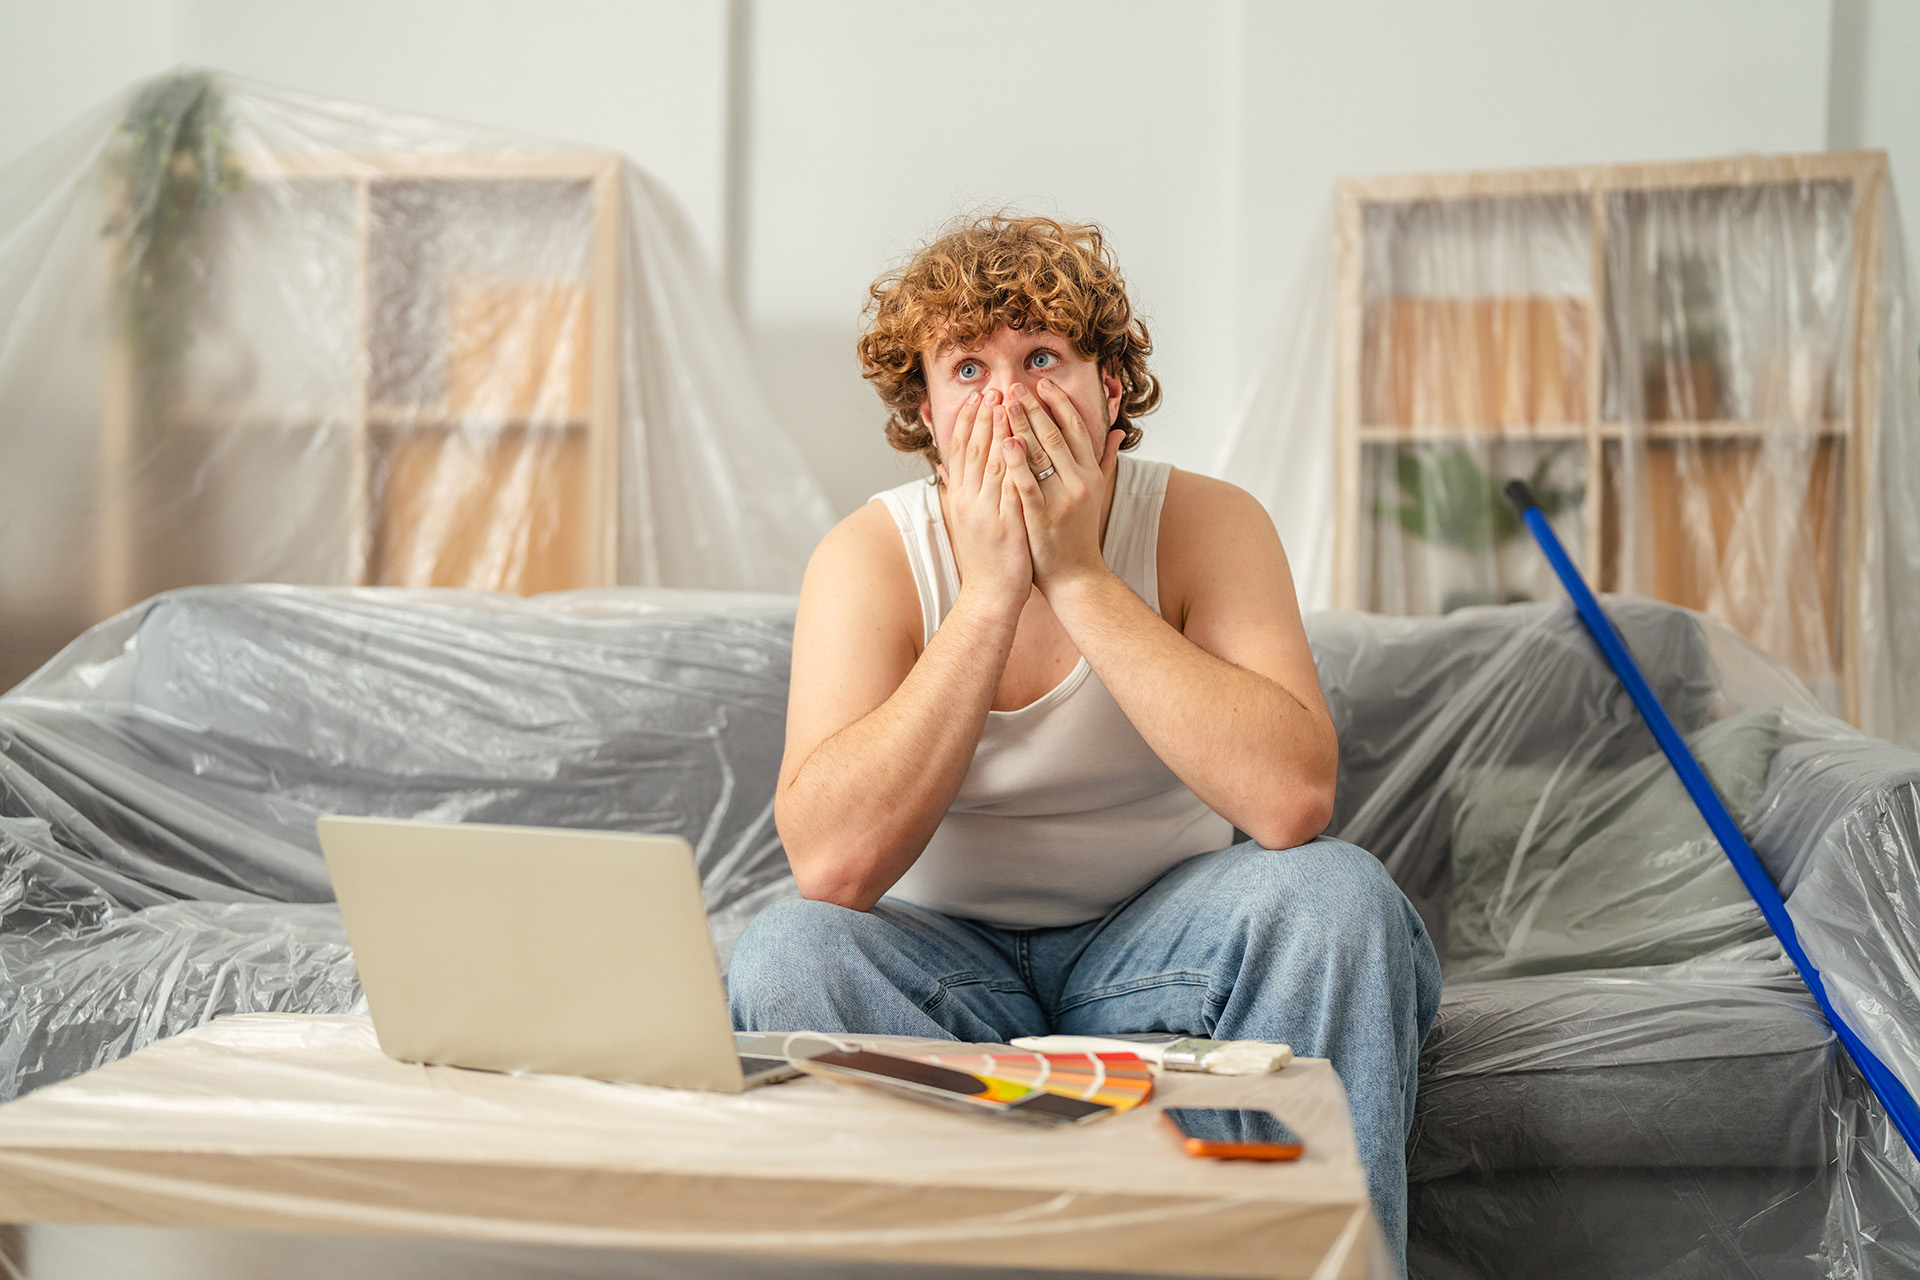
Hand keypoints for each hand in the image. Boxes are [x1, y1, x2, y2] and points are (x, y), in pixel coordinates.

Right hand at [936, 389, 1031, 610]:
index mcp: (960, 496)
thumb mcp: (968, 518)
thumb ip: (960, 489)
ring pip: (992, 464)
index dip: (968, 421)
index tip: (977, 396)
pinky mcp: (1006, 525)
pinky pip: (1011, 488)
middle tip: (994, 389)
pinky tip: (1022, 444)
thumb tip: (948, 465)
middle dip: (985, 417)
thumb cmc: (985, 557)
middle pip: (975, 450)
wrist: (990, 595)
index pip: (961, 450)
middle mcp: (969, 500)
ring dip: (1000, 431)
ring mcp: (986, 512)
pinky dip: (1016, 464)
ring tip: (1008, 404)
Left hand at [1002, 379, 1123, 595]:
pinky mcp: (1042, 518)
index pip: (1075, 428)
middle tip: (1014, 386)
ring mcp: (1061, 500)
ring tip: (1004, 403)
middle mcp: (1079, 482)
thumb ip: (1105, 460)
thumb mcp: (1097, 493)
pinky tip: (1004, 442)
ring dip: (1021, 425)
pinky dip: (1017, 462)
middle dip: (1033, 407)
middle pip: (1054, 435)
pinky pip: (1028, 485)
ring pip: (1040, 454)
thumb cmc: (1080, 534)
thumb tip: (1119, 431)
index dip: (1058, 403)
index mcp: (1090, 473)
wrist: (1077, 577)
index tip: (1041, 383)